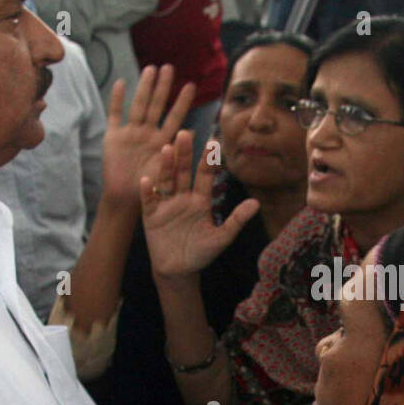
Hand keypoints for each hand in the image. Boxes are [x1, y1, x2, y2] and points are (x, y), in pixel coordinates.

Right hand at [101, 65, 195, 212]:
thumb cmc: (149, 190)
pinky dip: (117, 99)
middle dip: (163, 88)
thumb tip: (191, 131)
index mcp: (163, 142)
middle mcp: (148, 134)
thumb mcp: (166, 172)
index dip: (182, 102)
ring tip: (151, 69)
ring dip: (144, 88)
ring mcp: (130, 133)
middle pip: (156, 106)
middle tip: (170, 68)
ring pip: (138, 106)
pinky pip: (115, 115)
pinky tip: (122, 83)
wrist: (125, 199)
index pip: (175, 118)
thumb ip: (176, 152)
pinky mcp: (113, 137)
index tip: (191, 85)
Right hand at [140, 130, 260, 278]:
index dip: (208, 160)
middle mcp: (183, 197)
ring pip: (166, 181)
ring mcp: (166, 204)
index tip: (213, 142)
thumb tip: (256, 204)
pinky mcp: (151, 215)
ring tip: (167, 149)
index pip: (205, 175)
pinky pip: (149, 200)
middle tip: (184, 133)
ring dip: (166, 166)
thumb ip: (236, 220)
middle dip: (184, 154)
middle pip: (183, 172)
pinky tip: (147, 179)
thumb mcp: (221, 238)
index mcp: (200, 200)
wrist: (179, 271)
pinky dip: (148, 191)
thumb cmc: (201, 254)